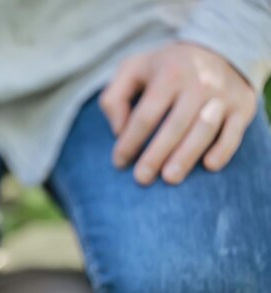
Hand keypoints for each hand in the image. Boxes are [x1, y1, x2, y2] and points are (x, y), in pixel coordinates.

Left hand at [99, 42, 256, 184]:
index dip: (130, 142)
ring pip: (204, 130)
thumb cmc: (164, 69)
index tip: (119, 162)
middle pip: (174, 126)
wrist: (218, 49)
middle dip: (156, 155)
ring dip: (186, 157)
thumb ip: (114, 98)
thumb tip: (118, 131)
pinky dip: (223, 150)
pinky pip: (234, 132)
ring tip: (169, 179)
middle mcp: (199, 83)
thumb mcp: (132, 70)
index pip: (146, 116)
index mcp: (168, 74)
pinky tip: (208, 166)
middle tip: (141, 179)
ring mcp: (223, 95)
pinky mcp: (243, 106)